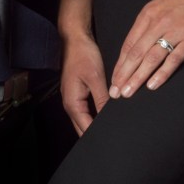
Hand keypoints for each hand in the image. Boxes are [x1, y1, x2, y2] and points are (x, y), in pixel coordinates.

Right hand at [56, 0, 107, 135]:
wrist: (75, 39)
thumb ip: (103, 99)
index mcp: (72, 102)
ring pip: (83, 121)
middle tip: (113, 143)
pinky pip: (85, 112)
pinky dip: (93, 117)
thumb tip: (110, 118)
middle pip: (82, 128)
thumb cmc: (82, 55)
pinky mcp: (77, 93)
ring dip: (94, 127)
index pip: (85, 128)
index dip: (99, 136)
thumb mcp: (96, 78)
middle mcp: (70, 103)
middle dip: (95, 136)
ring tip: (110, 133)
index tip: (113, 143)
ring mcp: (72, 99)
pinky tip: (104, 117)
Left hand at [108, 0, 183, 97]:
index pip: (128, 44)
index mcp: (147, 14)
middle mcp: (157, 23)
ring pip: (150, 58)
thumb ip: (149, 22)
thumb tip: (138, 43)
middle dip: (123, 74)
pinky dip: (162, 73)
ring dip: (137, 77)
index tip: (113, 79)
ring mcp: (175, 31)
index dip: (120, 64)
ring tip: (128, 92)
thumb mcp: (162, 5)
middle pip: (135, 53)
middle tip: (115, 92)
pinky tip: (152, 85)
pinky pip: (173, 59)